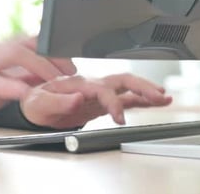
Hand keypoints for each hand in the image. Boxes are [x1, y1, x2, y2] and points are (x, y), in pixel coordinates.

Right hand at [0, 38, 75, 123]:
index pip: (31, 42)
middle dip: (51, 55)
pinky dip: (10, 85)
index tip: (70, 62)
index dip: (53, 49)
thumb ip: (20, 75)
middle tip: (69, 71)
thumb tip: (44, 74)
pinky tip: (24, 91)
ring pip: (13, 55)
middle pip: (26, 44)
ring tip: (54, 79)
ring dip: (37, 65)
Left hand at [20, 74, 172, 128]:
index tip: (120, 118)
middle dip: (142, 87)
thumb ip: (58, 101)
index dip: (114, 103)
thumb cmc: (35, 102)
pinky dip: (141, 100)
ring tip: (165, 97)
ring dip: (146, 90)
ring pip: (128, 86)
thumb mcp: (39, 102)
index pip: (104, 89)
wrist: (34, 106)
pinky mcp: (101, 102)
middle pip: (123, 80)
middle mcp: (92, 84)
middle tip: (158, 96)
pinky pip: (125, 99)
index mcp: (79, 83)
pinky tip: (155, 102)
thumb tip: (77, 98)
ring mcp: (99, 92)